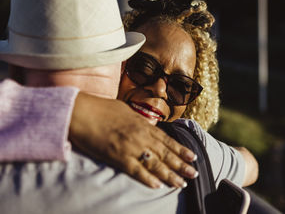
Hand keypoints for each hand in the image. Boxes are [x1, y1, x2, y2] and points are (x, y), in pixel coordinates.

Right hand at [69, 92, 197, 188]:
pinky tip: (158, 186)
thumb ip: (140, 121)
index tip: (193, 157)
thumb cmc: (102, 109)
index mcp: (143, 124)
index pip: (167, 140)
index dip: (181, 150)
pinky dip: (147, 179)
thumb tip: (149, 126)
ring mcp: (130, 147)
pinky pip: (135, 170)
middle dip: (181, 165)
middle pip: (165, 153)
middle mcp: (141, 136)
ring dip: (169, 175)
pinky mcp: (117, 157)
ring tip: (181, 183)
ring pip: (154, 164)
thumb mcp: (126, 111)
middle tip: (194, 174)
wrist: (80, 112)